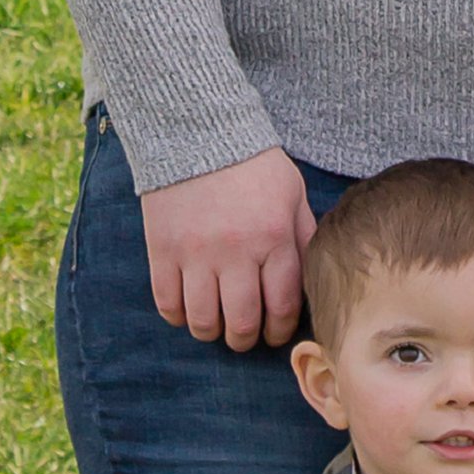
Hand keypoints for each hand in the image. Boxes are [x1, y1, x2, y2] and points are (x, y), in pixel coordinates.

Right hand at [141, 148, 314, 346]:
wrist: (198, 132)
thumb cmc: (254, 167)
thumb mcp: (292, 196)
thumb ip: (303, 238)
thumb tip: (311, 279)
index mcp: (274, 238)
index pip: (282, 305)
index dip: (279, 329)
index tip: (274, 333)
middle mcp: (236, 251)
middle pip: (242, 322)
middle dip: (246, 340)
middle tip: (245, 337)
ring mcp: (195, 253)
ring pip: (203, 321)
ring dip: (212, 333)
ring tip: (216, 327)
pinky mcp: (162, 250)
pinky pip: (167, 303)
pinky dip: (178, 316)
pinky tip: (187, 310)